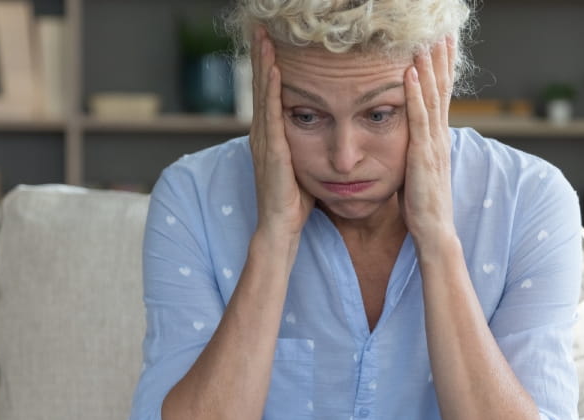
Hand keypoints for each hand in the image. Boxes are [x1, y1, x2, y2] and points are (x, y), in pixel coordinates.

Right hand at [249, 27, 313, 247]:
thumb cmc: (295, 202)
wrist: (281, 228)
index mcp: (271, 136)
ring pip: (262, 93)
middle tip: (262, 28)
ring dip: (262, 64)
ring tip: (264, 37)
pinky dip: (270, 88)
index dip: (268, 66)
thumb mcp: (302, 165)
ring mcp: (263, 141)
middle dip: (261, 56)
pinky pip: (271, 112)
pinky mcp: (271, 150)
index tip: (272, 41)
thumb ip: (306, 145)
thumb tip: (323, 130)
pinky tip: (274, 69)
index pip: (269, 93)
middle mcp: (262, 134)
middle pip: (260, 86)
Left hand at [401, 36, 456, 243]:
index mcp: (437, 139)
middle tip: (441, 31)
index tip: (442, 45)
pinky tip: (410, 75)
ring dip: (429, 68)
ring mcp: (433, 145)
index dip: (443, 70)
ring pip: (432, 98)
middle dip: (441, 59)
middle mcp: (439, 137)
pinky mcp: (422, 156)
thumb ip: (414, 149)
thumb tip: (406, 137)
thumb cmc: (422, 206)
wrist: (434, 232)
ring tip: (425, 41)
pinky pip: (418, 120)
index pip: (442, 97)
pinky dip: (415, 95)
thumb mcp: (417, 170)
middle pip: (442, 90)